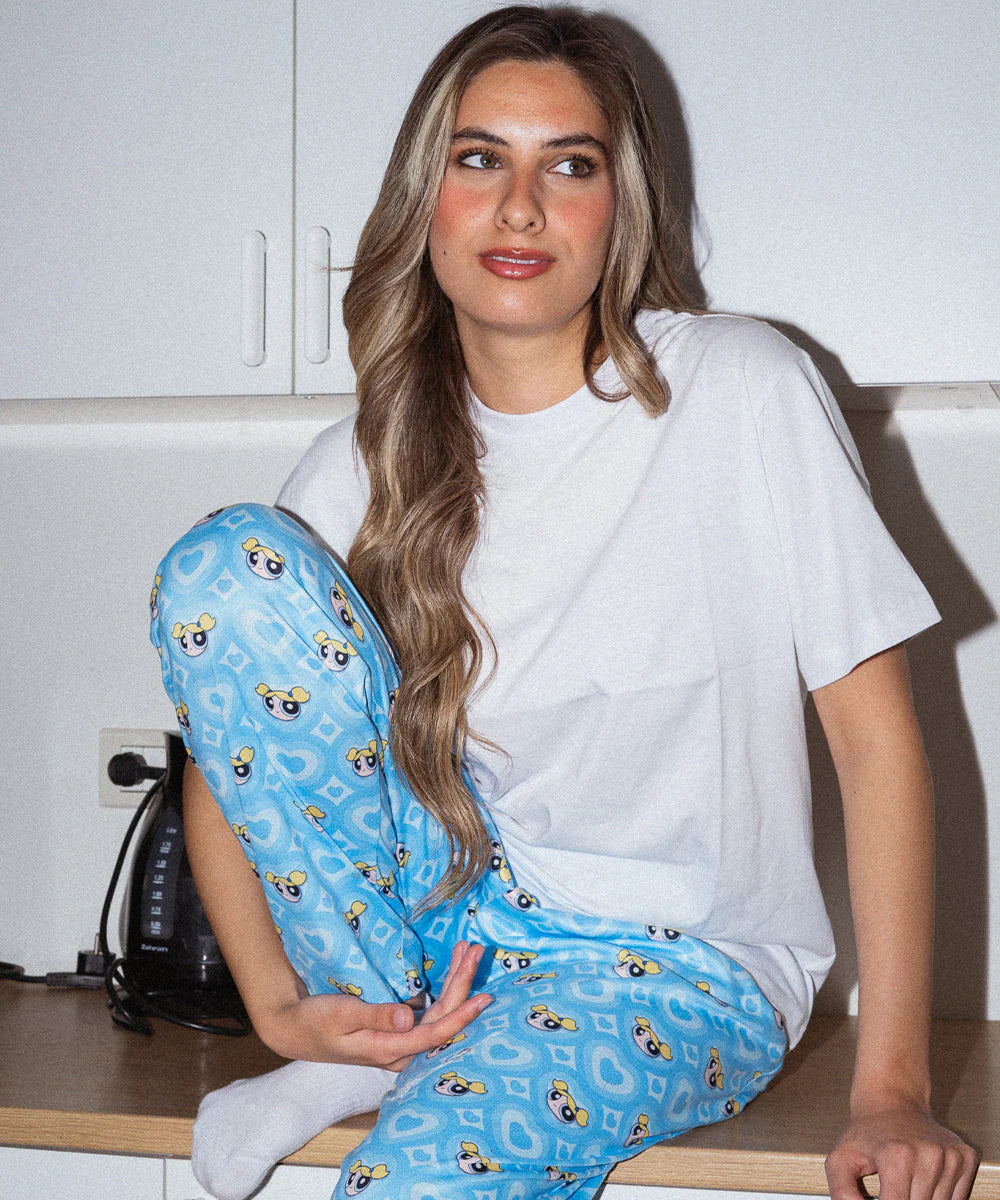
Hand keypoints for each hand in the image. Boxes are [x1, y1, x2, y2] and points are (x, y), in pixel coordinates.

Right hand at [258, 941, 491, 1070]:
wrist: (294, 1029)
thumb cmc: (316, 1022)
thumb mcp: (342, 1015)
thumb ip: (376, 1016)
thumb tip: (409, 1019)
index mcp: (390, 1050)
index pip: (435, 1033)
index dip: (462, 1015)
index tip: (483, 997)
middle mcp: (401, 1049)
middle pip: (443, 1017)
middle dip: (462, 983)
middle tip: (477, 951)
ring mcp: (399, 1039)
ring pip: (439, 1011)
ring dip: (455, 981)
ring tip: (469, 951)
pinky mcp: (396, 1027)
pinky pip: (429, 1007)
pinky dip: (442, 984)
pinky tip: (451, 965)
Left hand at [826, 1102, 978, 1199]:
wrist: (892, 1100)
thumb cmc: (866, 1132)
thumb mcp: (841, 1159)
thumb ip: (842, 1192)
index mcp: (897, 1156)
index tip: (881, 1197)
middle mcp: (929, 1155)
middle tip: (893, 1185)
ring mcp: (951, 1156)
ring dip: (921, 1199)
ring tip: (906, 1180)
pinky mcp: (966, 1157)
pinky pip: (957, 1198)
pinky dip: (941, 1196)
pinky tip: (925, 1177)